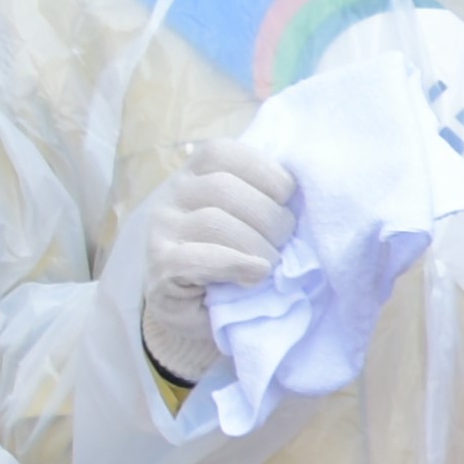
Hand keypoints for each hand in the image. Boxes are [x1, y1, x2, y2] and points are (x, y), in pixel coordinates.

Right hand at [127, 127, 300, 387]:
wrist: (201, 311)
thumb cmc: (236, 258)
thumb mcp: (251, 220)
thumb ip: (266, 198)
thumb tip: (303, 193)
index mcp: (197, 173)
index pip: (223, 152)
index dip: (265, 173)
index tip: (287, 200)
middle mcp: (173, 194)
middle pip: (223, 189)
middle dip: (268, 218)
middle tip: (283, 244)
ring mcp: (161, 230)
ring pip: (213, 221)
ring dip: (255, 246)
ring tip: (269, 266)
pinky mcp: (160, 267)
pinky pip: (194, 259)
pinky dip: (233, 265)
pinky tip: (254, 275)